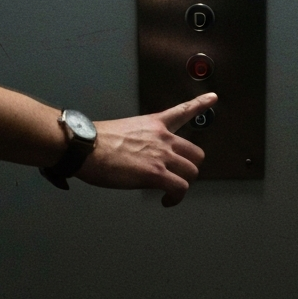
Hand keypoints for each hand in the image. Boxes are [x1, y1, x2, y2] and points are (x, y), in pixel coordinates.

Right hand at [77, 92, 217, 206]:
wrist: (84, 146)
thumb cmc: (95, 141)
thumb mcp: (124, 130)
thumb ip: (140, 139)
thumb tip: (138, 154)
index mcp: (154, 124)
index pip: (183, 111)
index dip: (200, 104)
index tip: (213, 97)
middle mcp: (163, 137)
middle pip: (195, 153)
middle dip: (189, 167)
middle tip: (177, 176)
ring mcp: (161, 156)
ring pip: (191, 172)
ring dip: (182, 184)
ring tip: (170, 191)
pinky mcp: (156, 174)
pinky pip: (179, 188)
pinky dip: (175, 198)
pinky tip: (166, 201)